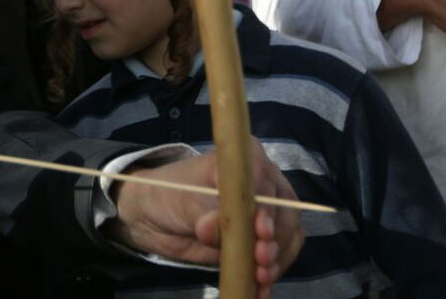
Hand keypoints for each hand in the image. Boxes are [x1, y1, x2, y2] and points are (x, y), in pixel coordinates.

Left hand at [108, 141, 303, 293]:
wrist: (157, 216)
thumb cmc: (172, 194)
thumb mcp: (184, 200)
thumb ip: (201, 212)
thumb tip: (211, 228)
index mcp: (246, 159)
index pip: (265, 183)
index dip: (267, 208)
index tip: (261, 231)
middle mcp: (265, 182)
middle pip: (285, 212)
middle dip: (275, 239)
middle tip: (261, 261)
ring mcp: (267, 213)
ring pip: (288, 236)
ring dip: (277, 260)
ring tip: (261, 278)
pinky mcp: (262, 240)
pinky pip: (280, 256)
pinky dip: (273, 273)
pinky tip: (261, 290)